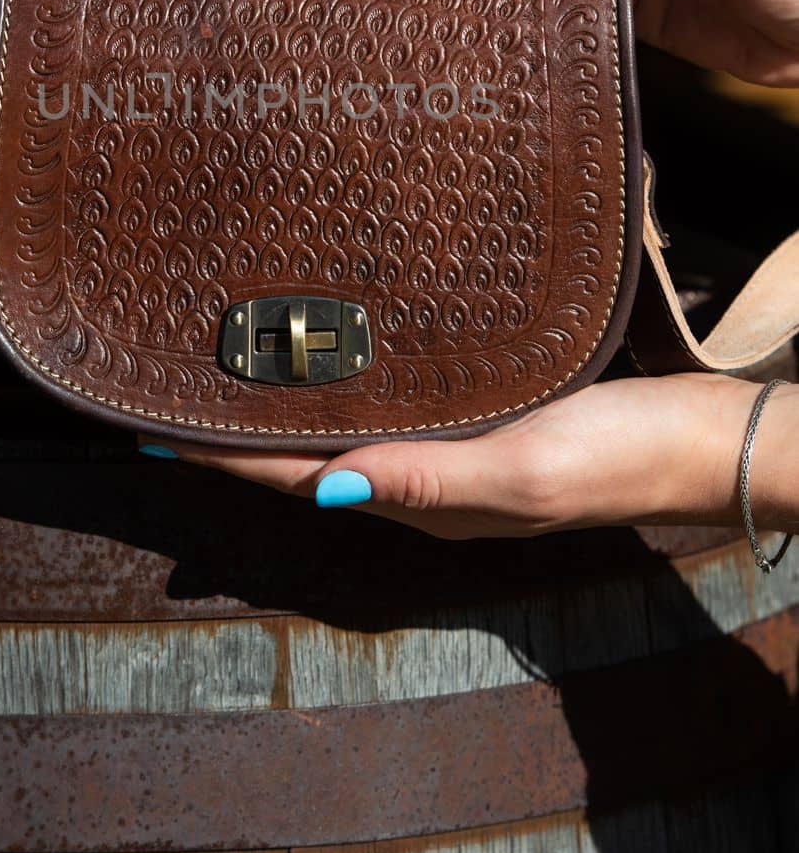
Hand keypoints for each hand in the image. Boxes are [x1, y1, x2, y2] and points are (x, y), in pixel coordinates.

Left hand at [141, 375, 798, 539]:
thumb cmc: (617, 452)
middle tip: (172, 387)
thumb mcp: (523, 469)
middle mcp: (425, 479)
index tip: (154, 427)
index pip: (300, 477)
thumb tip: (330, 490)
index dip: (225, 456)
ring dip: (286, 405)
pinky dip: (345, 383)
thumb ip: (428, 479)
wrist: (698, 438)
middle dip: (239, 431)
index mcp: (424, 500)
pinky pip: (392, 403)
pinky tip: (332, 352)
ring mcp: (453, 450)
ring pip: (346, 427)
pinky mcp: (481, 416)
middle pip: (310, 456)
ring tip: (227, 366)